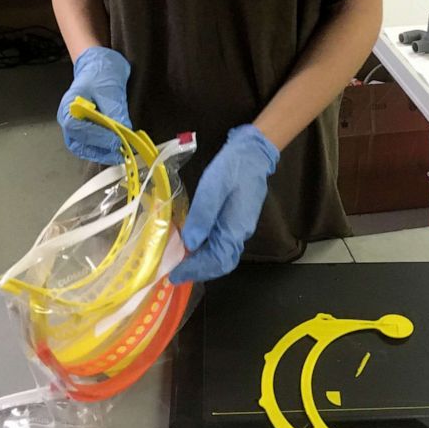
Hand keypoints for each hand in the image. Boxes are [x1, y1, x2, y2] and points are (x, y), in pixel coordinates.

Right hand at [57, 47, 130, 163]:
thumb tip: (124, 129)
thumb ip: (115, 110)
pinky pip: (91, 146)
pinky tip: (115, 150)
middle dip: (100, 148)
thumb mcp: (109, 88)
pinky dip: (102, 150)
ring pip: (84, 148)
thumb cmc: (100, 73)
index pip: (76, 127)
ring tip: (119, 153)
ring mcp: (76, 127)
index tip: (114, 139)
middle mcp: (68, 120)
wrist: (99, 65)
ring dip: (101, 153)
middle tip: (120, 149)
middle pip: (79, 142)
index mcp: (68, 106)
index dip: (95, 136)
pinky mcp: (86, 131)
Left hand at [170, 125, 278, 283]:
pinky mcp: (236, 219)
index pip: (216, 261)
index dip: (196, 270)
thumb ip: (203, 216)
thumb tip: (190, 244)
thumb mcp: (213, 187)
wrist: (253, 151)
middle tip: (175, 273)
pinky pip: (221, 243)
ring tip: (181, 261)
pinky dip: (206, 250)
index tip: (175, 275)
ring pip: (221, 254)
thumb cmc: (233, 167)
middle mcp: (239, 232)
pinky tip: (193, 243)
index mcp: (235, 228)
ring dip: (202, 262)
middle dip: (198, 270)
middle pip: (220, 262)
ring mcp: (239, 226)